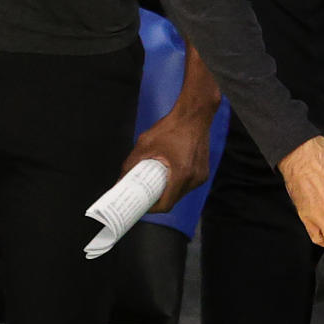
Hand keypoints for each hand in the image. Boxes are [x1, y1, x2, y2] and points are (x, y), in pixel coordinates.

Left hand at [119, 97, 212, 213]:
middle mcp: (195, 177)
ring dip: (169, 190)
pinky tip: (169, 174)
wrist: (194, 114)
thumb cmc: (172, 127)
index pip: (167, 204)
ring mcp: (201, 174)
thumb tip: (120, 181)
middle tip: (145, 193)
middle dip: (159, 198)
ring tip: (157, 182)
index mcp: (182, 173)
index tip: (142, 205)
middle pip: (174, 199)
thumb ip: (131, 165)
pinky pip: (188, 184)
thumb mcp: (145, 145)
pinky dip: (178, 183)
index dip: (152, 208)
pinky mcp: (204, 170)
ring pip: (181, 192)